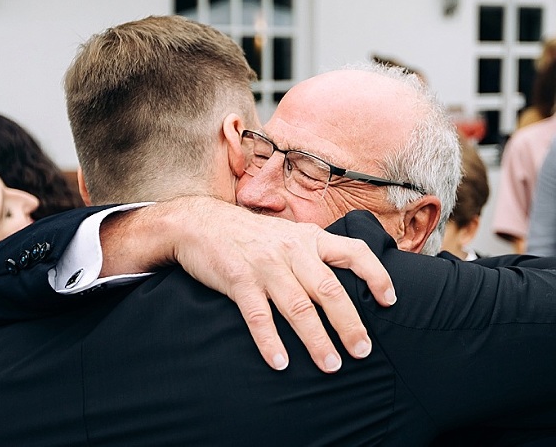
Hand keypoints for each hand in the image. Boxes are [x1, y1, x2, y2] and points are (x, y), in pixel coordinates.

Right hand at [100, 197, 394, 372]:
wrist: (199, 223)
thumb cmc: (249, 235)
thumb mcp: (287, 234)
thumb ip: (312, 253)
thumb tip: (343, 284)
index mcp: (308, 237)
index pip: (353, 253)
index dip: (376, 275)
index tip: (389, 302)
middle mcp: (290, 249)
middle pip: (328, 289)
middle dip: (349, 323)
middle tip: (362, 352)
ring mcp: (264, 264)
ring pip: (297, 306)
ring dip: (316, 339)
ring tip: (330, 366)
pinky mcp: (238, 278)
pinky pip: (258, 315)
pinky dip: (270, 341)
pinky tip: (280, 363)